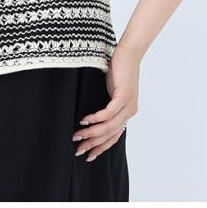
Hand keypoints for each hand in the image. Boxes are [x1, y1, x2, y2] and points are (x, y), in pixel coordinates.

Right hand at [71, 45, 140, 161]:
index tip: (88, 155)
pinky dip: (96, 118)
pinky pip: (109, 112)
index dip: (101, 147)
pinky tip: (84, 121)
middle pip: (110, 135)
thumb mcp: (111, 90)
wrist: (128, 52)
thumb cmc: (117, 68)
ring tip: (77, 135)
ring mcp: (128, 105)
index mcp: (126, 113)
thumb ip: (106, 103)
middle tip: (78, 150)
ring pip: (109, 126)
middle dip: (93, 144)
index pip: (114, 136)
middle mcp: (129, 112)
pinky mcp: (124, 96)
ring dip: (91, 133)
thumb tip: (90, 116)